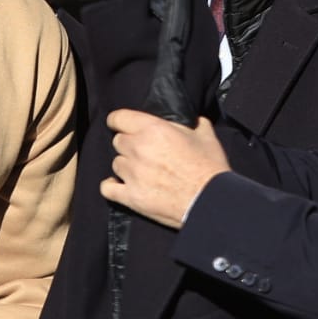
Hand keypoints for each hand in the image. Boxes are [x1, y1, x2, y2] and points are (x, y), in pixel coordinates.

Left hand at [101, 110, 229, 227]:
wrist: (210, 201)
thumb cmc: (209, 168)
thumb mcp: (206, 137)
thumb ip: (194, 124)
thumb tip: (194, 120)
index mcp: (154, 129)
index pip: (119, 118)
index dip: (119, 121)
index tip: (123, 125)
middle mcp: (138, 148)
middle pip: (118, 141)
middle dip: (128, 144)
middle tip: (143, 151)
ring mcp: (133, 174)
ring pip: (116, 163)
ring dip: (126, 165)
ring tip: (140, 171)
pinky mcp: (131, 196)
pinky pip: (107, 188)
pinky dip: (112, 186)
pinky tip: (120, 185)